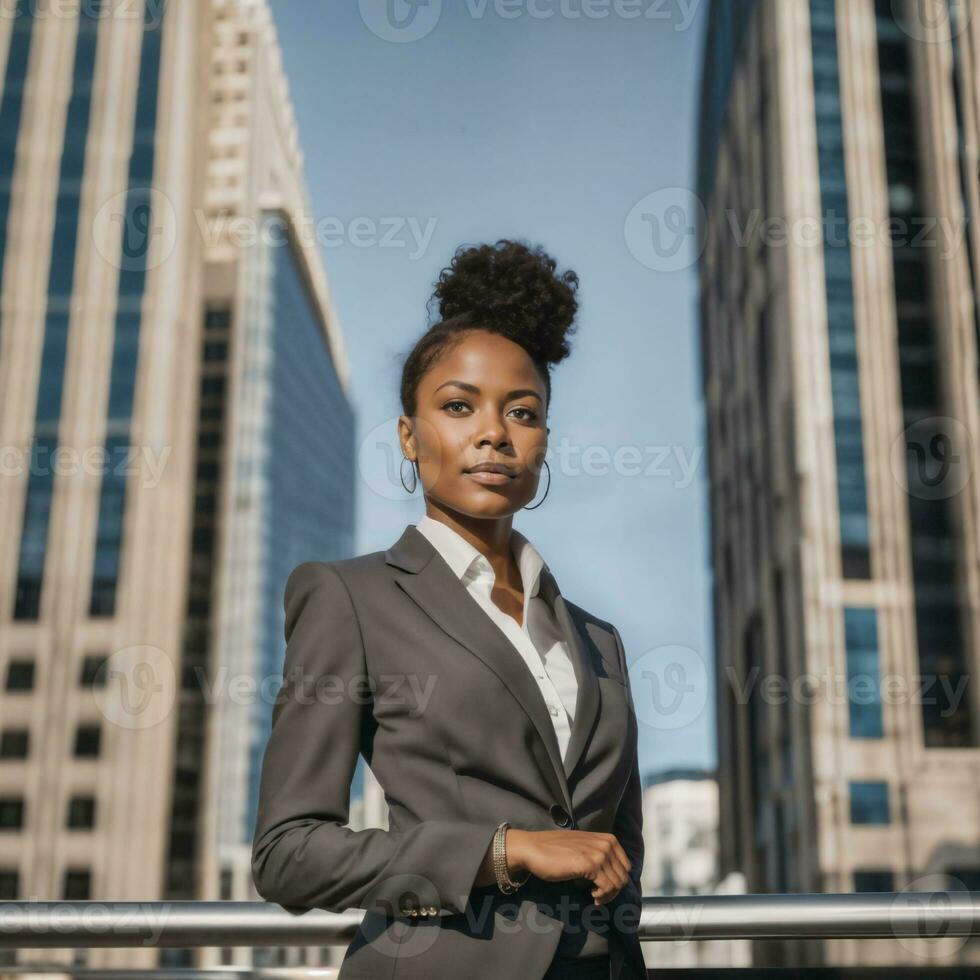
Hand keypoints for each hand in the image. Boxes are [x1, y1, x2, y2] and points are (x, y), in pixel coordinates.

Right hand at [505, 829, 631, 904]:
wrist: (534, 849)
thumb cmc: (554, 851)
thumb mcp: (583, 848)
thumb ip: (598, 854)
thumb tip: (611, 874)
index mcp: (607, 839)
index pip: (626, 866)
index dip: (617, 880)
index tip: (605, 889)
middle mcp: (606, 844)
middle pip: (623, 876)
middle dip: (613, 891)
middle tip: (599, 897)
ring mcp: (599, 853)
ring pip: (617, 883)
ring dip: (607, 895)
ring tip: (594, 897)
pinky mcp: (591, 865)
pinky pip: (607, 887)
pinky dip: (602, 896)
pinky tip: (592, 896)